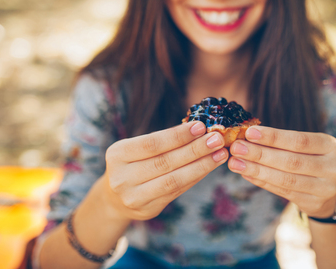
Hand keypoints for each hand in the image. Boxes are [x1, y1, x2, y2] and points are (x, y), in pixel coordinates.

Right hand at [102, 121, 227, 220]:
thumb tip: (200, 129)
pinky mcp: (148, 209)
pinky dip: (196, 177)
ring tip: (220, 154)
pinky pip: (177, 191)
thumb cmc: (133, 164)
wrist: (115, 198)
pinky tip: (209, 166)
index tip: (201, 126)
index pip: (152, 144)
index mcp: (117, 154)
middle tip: (217, 139)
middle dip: (195, 150)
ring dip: (201, 166)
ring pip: (174, 180)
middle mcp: (122, 177)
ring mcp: (134, 196)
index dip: (178, 136)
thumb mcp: (136, 149)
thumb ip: (163, 141)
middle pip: (165, 162)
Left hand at [228, 126, 335, 217]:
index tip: (249, 133)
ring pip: (286, 179)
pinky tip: (246, 174)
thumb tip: (246, 137)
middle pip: (291, 161)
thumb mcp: (303, 147)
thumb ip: (280, 142)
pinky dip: (262, 182)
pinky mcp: (314, 203)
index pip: (299, 140)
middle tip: (236, 148)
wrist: (327, 191)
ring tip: (236, 163)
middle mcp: (332, 166)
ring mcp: (325, 187)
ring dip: (257, 170)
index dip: (273, 137)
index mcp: (329, 145)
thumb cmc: (308, 159)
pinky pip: (283, 191)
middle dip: (260, 154)